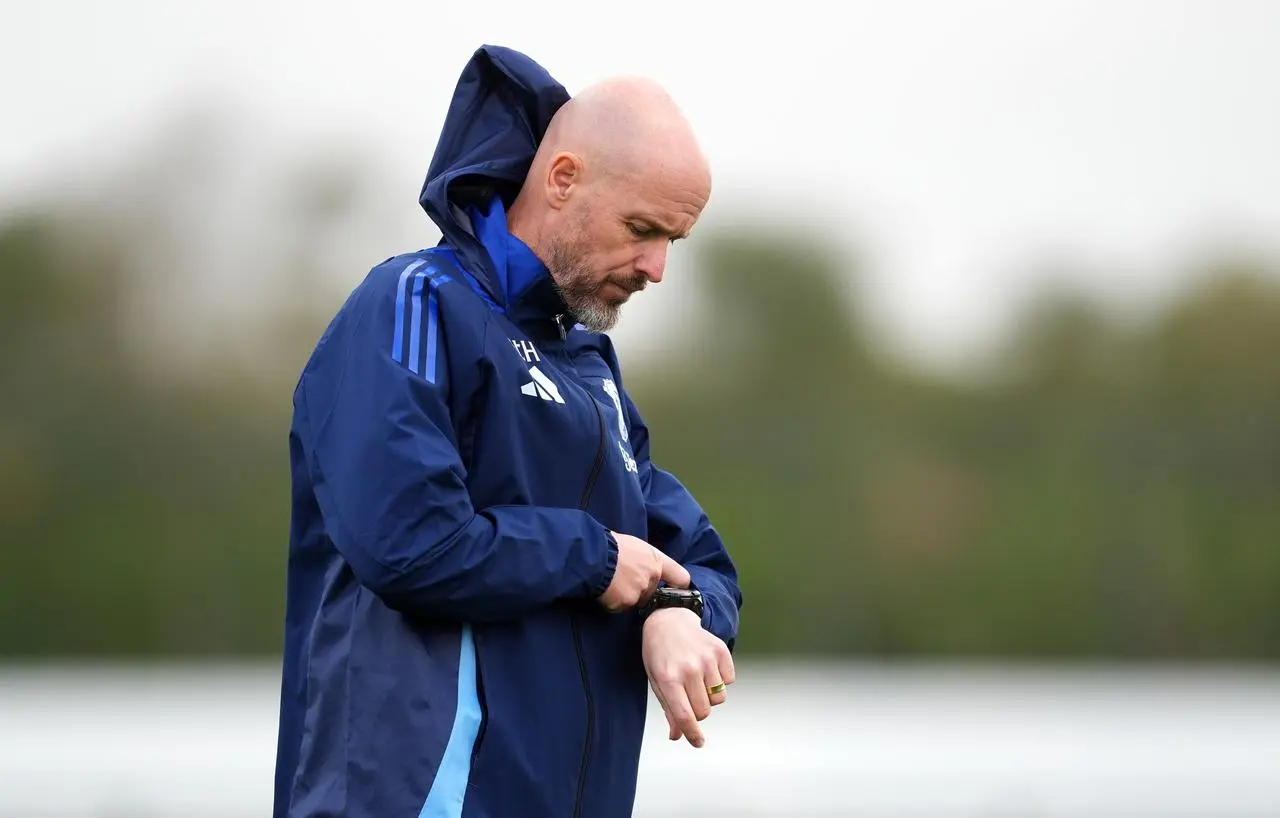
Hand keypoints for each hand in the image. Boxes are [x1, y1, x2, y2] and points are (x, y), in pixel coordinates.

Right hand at [598, 533, 689, 611]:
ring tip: (612, 583)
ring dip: (626, 597)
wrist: (594, 554)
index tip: (675, 588)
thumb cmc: (611, 545)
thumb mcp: (636, 546)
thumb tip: (646, 567)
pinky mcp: (626, 602)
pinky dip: (613, 602)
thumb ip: (646, 560)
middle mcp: (652, 577)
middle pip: (651, 592)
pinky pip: (621, 607)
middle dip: (640, 590)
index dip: (678, 585)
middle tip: (623, 580)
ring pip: (636, 601)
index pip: (680, 577)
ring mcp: (640, 591)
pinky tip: (606, 590)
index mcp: (656, 561)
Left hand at [642, 607, 734, 747]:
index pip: (684, 715)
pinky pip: (730, 681)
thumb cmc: (659, 652)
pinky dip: (721, 680)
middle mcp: (689, 669)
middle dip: (698, 710)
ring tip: (697, 678)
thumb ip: (669, 709)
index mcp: (668, 679)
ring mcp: (707, 658)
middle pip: (704, 711)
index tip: (698, 742)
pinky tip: (707, 667)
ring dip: (710, 695)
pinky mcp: (721, 650)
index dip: (692, 734)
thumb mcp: (656, 680)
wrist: (669, 619)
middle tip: (688, 694)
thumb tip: (678, 735)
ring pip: (719, 699)